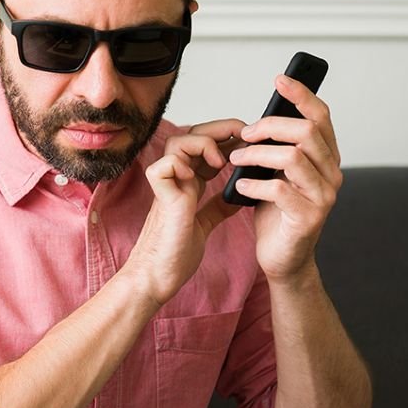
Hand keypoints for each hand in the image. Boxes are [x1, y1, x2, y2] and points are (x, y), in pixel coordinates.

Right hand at [122, 120, 243, 305]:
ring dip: (203, 143)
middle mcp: (176, 180)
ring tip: (221, 160)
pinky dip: (179, 164)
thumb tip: (239, 196)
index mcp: (187, 183)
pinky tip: (196, 176)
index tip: (250, 143)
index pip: (206, 146)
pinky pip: (162, 168)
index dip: (227, 138)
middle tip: (243, 133)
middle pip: (191, 134)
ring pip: (177, 143)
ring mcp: (167, 186)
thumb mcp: (205, 225)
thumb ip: (218, 207)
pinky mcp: (160, 199)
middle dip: (220, 129)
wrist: (157, 278)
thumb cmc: (175, 254)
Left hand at [226, 73, 342, 282]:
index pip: (321, 116)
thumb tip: (260, 122)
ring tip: (236, 161)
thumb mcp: (278, 173)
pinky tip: (240, 188)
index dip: (301, 95)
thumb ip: (278, 149)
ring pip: (293, 157)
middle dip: (269, 127)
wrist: (283, 259)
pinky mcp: (309, 218)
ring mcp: (324, 196)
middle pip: (306, 132)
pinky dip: (254, 185)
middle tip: (244, 135)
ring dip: (257, 155)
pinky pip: (279, 189)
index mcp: (327, 158)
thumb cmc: (278, 214)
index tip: (279, 80)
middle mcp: (332, 174)